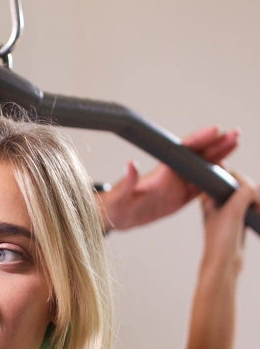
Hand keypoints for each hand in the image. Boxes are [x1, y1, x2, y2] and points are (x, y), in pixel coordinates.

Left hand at [97, 125, 239, 231]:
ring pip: (202, 171)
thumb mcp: (120, 195)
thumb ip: (128, 181)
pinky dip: (213, 182)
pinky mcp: (178, 199)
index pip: (182, 151)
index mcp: (160, 172)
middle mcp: (170, 176)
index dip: (199, 139)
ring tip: (234, 146)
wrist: (114, 218)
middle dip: (216, 145)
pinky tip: (226, 176)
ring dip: (219, 159)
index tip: (216, 130)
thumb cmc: (114, 205)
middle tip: (235, 135)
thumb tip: (130, 164)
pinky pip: (200, 189)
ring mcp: (176, 187)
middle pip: (197, 157)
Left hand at [200, 175, 258, 278]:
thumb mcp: (232, 212)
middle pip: (243, 184)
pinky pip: (253, 206)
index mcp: (209, 195)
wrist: (224, 264)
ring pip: (249, 195)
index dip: (242, 181)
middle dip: (253, 192)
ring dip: (257, 201)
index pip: (230, 175)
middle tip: (257, 206)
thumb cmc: (221, 239)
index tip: (249, 194)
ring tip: (258, 212)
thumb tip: (255, 186)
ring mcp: (229, 209)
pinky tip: (258, 214)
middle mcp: (217, 200)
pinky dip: (258, 208)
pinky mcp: (239, 218)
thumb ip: (243, 193)